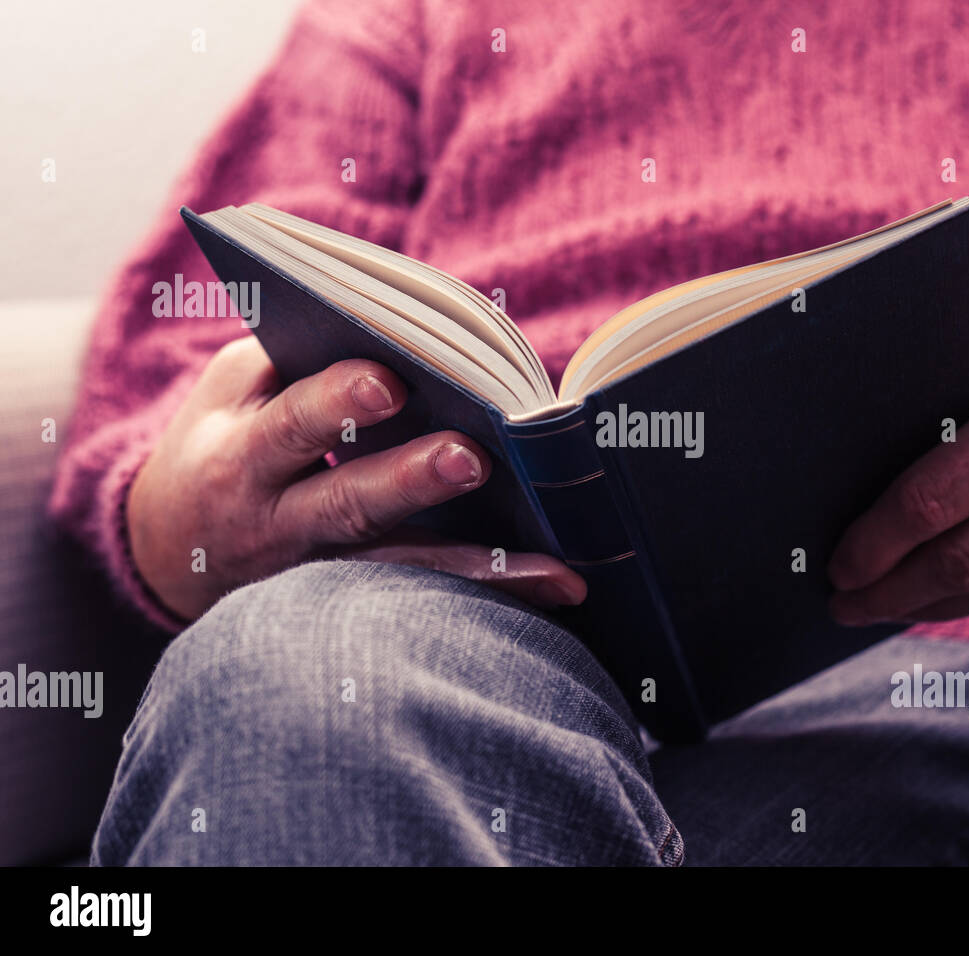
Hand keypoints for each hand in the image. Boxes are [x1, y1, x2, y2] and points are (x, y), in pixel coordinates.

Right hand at [127, 337, 586, 621]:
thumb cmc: (224, 440)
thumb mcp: (234, 392)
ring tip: (553, 567)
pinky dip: (492, 593)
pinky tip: (560, 587)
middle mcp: (277, 521)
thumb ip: (299, 361)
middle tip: (471, 457)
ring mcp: (318, 572)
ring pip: (402, 567)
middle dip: (409, 479)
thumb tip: (405, 333)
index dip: (337, 401)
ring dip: (478, 565)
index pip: (291, 422)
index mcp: (242, 452)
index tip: (390, 379)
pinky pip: (427, 598)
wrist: (168, 551)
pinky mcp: (353, 604)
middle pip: (348, 501)